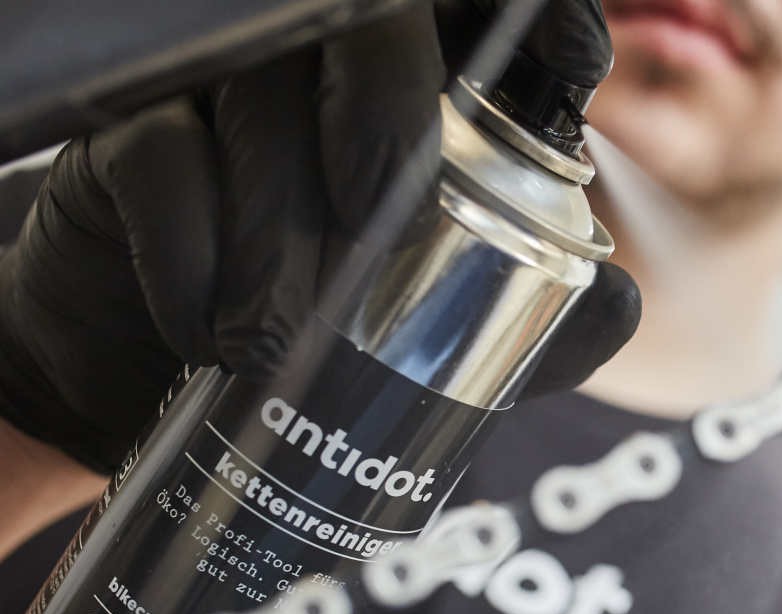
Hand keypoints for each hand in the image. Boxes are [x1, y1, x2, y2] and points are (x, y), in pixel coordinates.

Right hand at [0, 0, 635, 475]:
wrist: (154, 380)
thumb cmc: (311, 335)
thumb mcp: (436, 336)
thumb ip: (533, 317)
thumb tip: (623, 302)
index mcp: (410, 98)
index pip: (479, 19)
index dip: (540, 21)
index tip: (579, 67)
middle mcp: (319, 73)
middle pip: (367, 32)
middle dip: (387, 121)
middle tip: (383, 229)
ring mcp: (221, 95)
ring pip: (261, 106)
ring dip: (277, 235)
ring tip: (279, 342)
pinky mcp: (128, 138)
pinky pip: (161, 161)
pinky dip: (191, 256)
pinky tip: (205, 326)